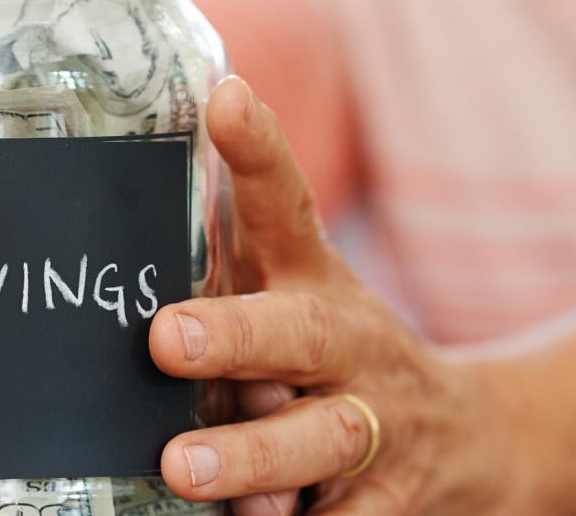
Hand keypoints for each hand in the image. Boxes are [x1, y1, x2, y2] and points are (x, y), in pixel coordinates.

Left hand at [149, 77, 521, 514]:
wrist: (466, 437)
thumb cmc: (331, 357)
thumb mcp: (289, 298)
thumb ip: (222, 271)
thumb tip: (109, 238)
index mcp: (312, 282)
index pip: (287, 206)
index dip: (258, 153)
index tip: (225, 100)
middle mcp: (348, 344)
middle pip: (300, 332)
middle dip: (237, 334)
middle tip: (167, 337)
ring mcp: (378, 423)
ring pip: (319, 437)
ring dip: (253, 453)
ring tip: (185, 467)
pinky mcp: (393, 500)